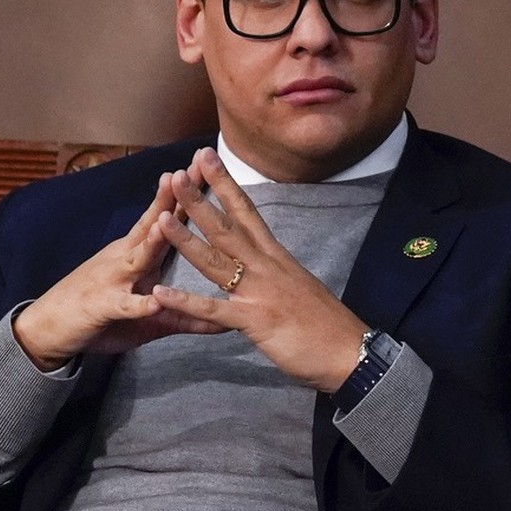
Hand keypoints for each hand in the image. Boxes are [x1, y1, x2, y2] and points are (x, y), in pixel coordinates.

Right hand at [12, 168, 222, 369]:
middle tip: (188, 172)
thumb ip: (186, 314)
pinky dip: (138, 304)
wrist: (50, 327)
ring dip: (152, 241)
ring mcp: (113, 280)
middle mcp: (125, 259)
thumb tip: (223, 321)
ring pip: (136, 258)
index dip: (186, 194)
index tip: (206, 167)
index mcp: (138, 254)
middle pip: (153, 225)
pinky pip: (124, 305)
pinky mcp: (102, 307)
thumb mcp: (150, 316)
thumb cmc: (103, 314)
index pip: (166, 218)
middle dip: (172, 200)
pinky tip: (154, 301)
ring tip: (168, 224)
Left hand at [152, 147, 368, 392]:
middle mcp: (267, 267)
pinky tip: (161, 293)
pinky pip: (214, 310)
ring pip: (217, 261)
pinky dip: (186, 301)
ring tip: (160, 219)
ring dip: (186, 240)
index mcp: (277, 257)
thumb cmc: (327, 323)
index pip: (247, 212)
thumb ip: (277, 273)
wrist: (350, 351)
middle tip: (177, 175)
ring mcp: (260, 293)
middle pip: (227, 228)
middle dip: (200, 201)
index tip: (206, 159)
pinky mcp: (255, 321)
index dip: (225, 184)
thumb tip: (266, 264)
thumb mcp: (299, 286)